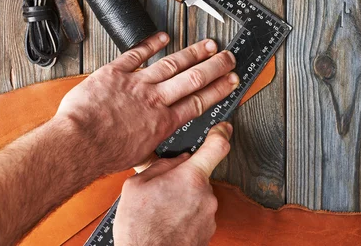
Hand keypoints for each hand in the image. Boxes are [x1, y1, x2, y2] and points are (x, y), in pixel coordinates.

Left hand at [55, 32, 238, 173]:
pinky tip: (163, 37)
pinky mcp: (116, 73)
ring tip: (208, 45)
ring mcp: (137, 84)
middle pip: (193, 78)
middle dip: (215, 66)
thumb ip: (155, 148)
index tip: (230, 81)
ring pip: (172, 64)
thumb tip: (162, 157)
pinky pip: (136, 54)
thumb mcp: (139, 157)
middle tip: (229, 58)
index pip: (198, 101)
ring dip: (193, 53)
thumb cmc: (104, 154)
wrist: (78, 144)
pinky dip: (151, 43)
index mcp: (163, 121)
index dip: (218, 89)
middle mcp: (155, 100)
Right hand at [113, 122, 231, 245]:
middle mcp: (206, 195)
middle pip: (200, 175)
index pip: (217, 146)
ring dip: (183, 200)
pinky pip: (198, 214)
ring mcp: (209, 215)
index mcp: (191, 177)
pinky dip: (185, 216)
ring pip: (198, 196)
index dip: (222, 133)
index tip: (223, 128)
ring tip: (162, 213)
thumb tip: (178, 159)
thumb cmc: (140, 228)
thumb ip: (162, 165)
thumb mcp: (137, 185)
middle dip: (183, 179)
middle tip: (162, 192)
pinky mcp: (208, 231)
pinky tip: (168, 223)